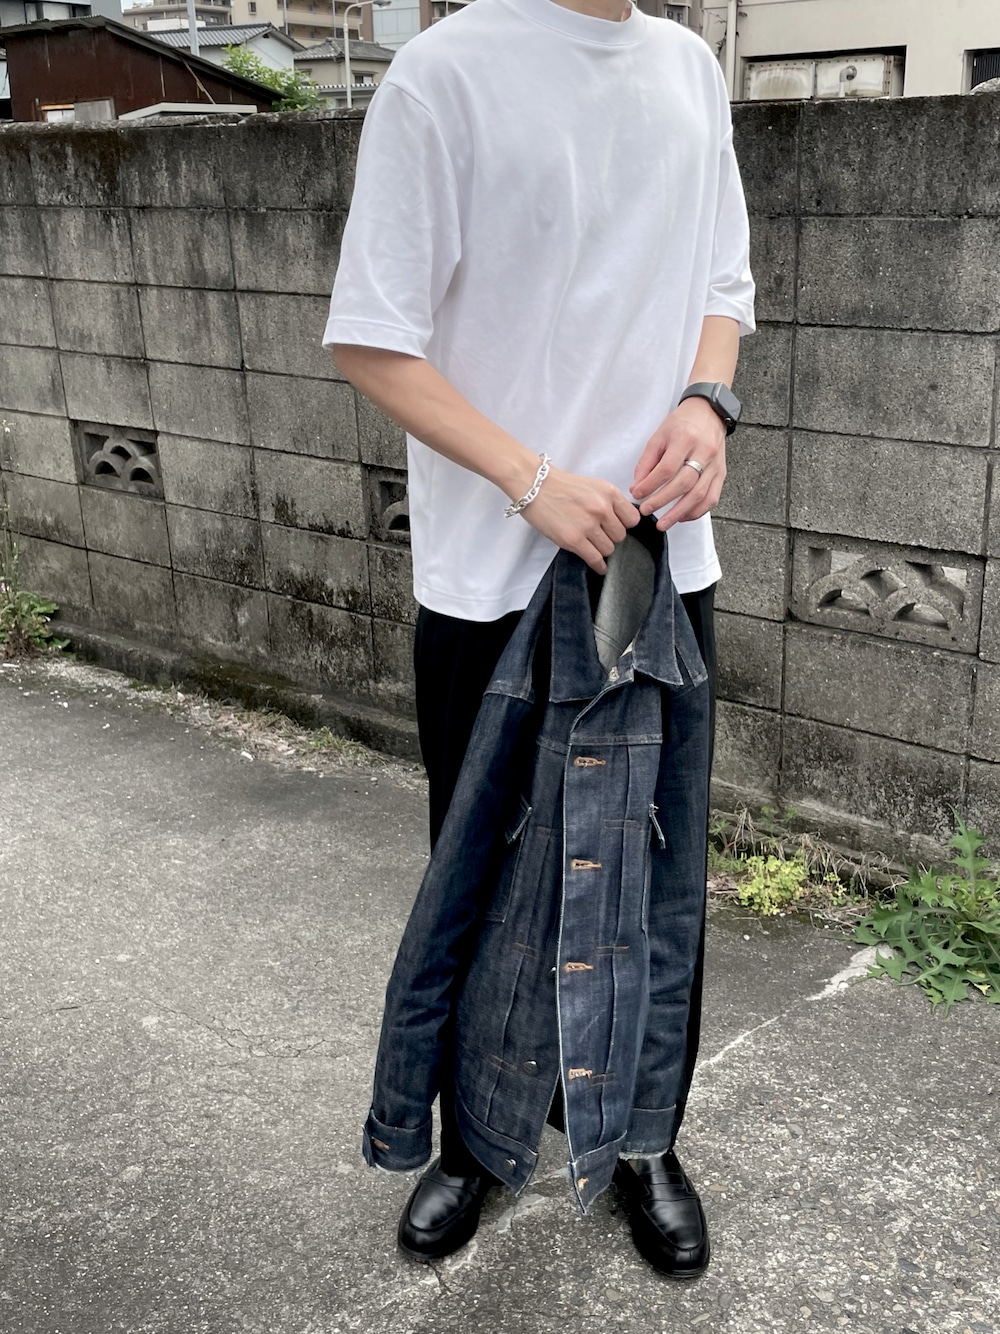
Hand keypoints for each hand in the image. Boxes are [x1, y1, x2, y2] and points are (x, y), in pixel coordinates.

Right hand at [519, 465, 639, 573]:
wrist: (534, 485)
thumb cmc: (560, 486)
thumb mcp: (593, 486)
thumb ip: (609, 502)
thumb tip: (620, 523)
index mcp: (609, 492)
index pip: (632, 519)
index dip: (624, 525)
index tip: (616, 527)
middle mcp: (602, 508)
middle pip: (621, 536)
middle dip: (611, 537)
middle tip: (599, 535)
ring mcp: (588, 525)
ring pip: (609, 549)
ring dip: (601, 549)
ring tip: (591, 545)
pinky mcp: (574, 540)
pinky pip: (595, 559)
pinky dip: (599, 565)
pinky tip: (599, 566)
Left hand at [630, 398, 726, 530]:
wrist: (709, 413)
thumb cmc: (681, 424)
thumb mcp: (659, 436)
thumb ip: (647, 462)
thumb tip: (637, 487)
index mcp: (685, 439)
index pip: (667, 468)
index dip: (651, 485)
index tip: (637, 494)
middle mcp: (703, 452)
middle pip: (684, 483)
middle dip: (663, 501)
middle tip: (646, 511)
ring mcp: (715, 465)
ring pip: (699, 495)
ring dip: (679, 513)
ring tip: (663, 523)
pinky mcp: (721, 474)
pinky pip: (711, 498)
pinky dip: (696, 511)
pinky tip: (682, 517)